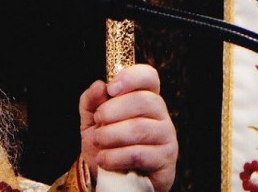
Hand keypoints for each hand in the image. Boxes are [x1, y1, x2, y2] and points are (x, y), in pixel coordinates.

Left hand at [79, 64, 177, 191]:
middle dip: (112, 111)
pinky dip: (115, 156)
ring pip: (140, 128)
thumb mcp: (91, 122)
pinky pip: (140, 154)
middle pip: (144, 101)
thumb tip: (99, 85)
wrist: (112, 180)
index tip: (110, 88)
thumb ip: (92, 102)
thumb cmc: (106, 145)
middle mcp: (161, 115)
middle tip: (98, 122)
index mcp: (144, 98)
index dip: (131, 77)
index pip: (149, 76)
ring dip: (111, 135)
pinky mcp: (165, 161)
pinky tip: (104, 159)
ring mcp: (166, 138)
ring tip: (98, 141)